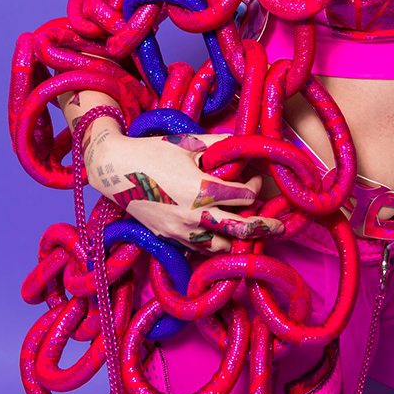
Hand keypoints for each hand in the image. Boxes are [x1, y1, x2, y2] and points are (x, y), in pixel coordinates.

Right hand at [83, 123, 282, 253]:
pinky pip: (198, 249)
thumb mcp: (191, 143)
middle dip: (264, 227)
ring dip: (237, 240)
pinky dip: (214, 246)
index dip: (254, 187)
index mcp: (202, 189)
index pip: (244, 196)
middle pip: (241, 228)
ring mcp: (179, 230)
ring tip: (250, 235)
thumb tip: (245, 146)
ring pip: (220, 246)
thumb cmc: (153, 152)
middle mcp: (193, 215)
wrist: (113, 168)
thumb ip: (221, 146)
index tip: (252, 181)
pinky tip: (222, 239)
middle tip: (280, 227)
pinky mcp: (168, 237)